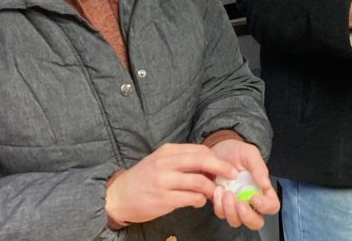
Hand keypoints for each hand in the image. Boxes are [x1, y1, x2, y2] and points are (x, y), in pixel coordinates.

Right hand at [105, 143, 237, 227]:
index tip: (226, 165)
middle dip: (222, 167)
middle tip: (233, 175)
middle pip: (202, 160)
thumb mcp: (160, 161)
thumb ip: (181, 160)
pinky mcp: (164, 199)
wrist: (119, 196)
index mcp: (167, 152)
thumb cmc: (144, 178)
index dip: (216, 157)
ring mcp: (164, 182)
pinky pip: (191, 198)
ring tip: (213, 193)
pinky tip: (199, 201)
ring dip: (211, 188)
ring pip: (199, 181)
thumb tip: (208, 163)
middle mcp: (166, 163)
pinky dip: (200, 200)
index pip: (199, 150)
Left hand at [209, 139, 280, 229]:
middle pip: (256, 222)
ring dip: (230, 211)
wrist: (217, 149)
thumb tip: (266, 185)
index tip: (254, 197)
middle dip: (248, 217)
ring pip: (236, 221)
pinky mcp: (221, 205)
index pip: (272, 206)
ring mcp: (235, 205)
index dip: (265, 206)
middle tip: (239, 204)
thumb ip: (259, 168)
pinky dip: (219, 205)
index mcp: (263, 190)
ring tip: (226, 192)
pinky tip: (217, 190)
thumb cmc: (236, 151)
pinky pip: (221, 214)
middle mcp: (251, 201)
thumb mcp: (249, 154)